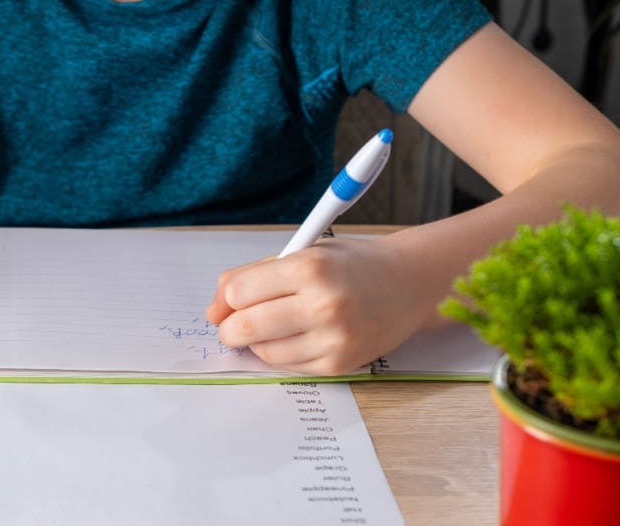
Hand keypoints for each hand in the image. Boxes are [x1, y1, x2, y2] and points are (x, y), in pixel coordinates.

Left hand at [205, 237, 433, 374]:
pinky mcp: (339, 365)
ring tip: (277, 322)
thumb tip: (212, 311)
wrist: (407, 284)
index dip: (226, 298)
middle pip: (244, 327)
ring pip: (263, 351)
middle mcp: (323, 305)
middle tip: (235, 322)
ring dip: (258, 341)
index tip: (231, 299)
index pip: (238, 292)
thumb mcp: (303, 253)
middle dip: (230, 327)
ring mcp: (333, 339)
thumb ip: (253, 276)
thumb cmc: (350, 265)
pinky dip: (282, 353)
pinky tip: (297, 335)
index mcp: (310, 268)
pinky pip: (288, 366)